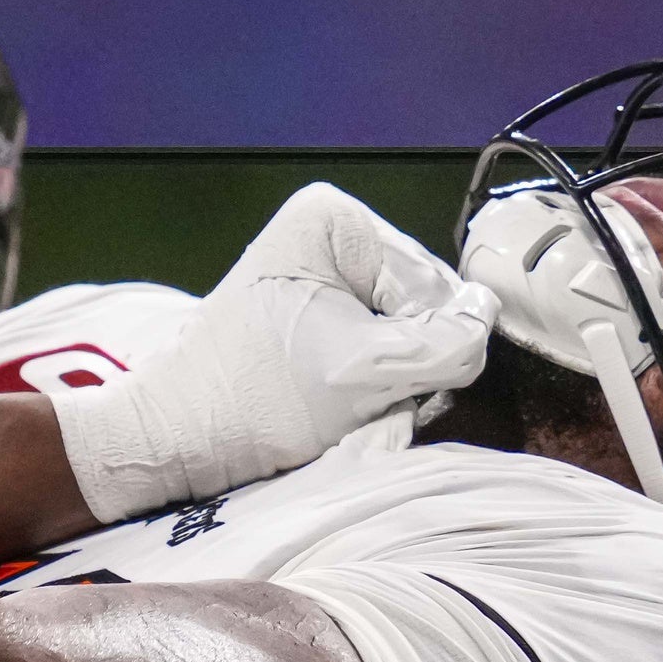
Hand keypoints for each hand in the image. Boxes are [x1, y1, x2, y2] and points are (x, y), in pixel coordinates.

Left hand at [52, 181, 495, 523]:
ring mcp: (322, 276)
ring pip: (404, 335)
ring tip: (337, 405)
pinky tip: (332, 405)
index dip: (415, 342)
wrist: (176, 442)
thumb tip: (486, 317)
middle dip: (404, 361)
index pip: (430, 285)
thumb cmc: (252, 399)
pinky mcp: (315, 318)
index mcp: (333, 219)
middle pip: (419, 306)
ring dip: (390, 381)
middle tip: (355, 399)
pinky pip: (375, 350)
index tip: (362, 375)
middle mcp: (329, 235)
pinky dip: (369, 386)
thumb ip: (447, 343)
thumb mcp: (364, 372)